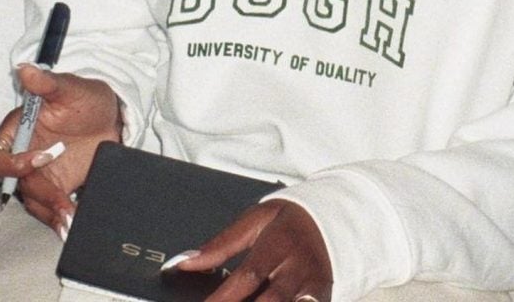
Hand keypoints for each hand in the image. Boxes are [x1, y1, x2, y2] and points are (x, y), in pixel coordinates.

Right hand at [0, 64, 121, 232]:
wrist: (110, 116)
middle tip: (64, 205)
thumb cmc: (84, 97)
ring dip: (51, 214)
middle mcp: (22, 157)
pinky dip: (61, 218)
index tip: (43, 157)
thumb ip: (48, 84)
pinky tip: (75, 225)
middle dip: (39, 197)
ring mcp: (40, 175)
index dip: (10, 164)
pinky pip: (52, 209)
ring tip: (71, 222)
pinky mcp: (59, 188)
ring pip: (33, 202)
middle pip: (15, 186)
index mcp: (17, 133)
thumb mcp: (70, 88)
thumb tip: (25, 69)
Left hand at [175, 199, 332, 301]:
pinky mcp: (322, 297)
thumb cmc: (286, 220)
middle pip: (273, 300)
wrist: (329, 220)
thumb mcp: (254, 221)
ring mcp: (314, 286)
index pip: (249, 275)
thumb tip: (184, 262)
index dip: (224, 297)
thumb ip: (221, 244)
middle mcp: (299, 267)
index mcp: (279, 242)